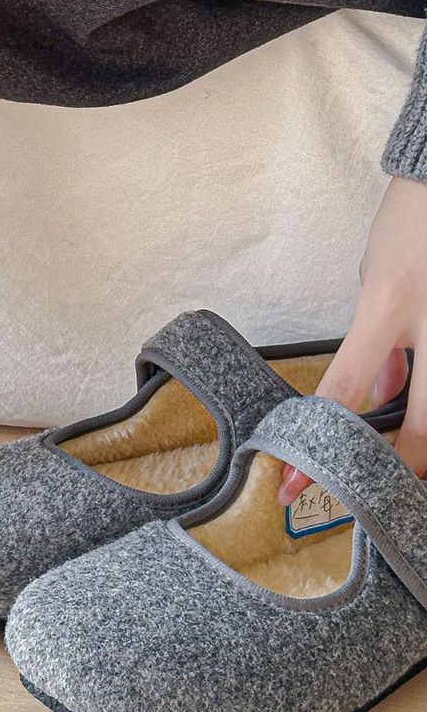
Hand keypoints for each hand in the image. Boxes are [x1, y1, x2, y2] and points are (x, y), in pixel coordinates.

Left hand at [279, 173, 423, 502]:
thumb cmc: (413, 221)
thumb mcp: (378, 274)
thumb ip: (378, 339)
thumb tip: (383, 392)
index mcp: (388, 302)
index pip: (347, 386)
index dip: (322, 438)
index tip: (298, 483)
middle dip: (408, 465)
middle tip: (389, 490)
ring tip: (415, 459)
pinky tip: (426, 408)